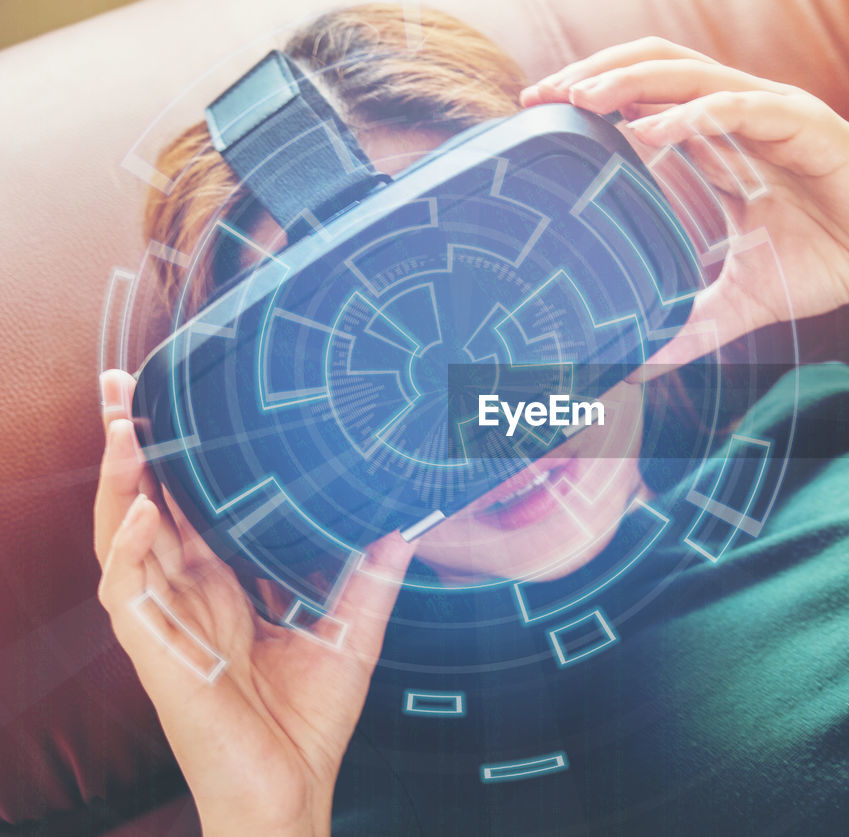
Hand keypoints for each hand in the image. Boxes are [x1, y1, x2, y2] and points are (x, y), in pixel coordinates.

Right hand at [94, 370, 413, 836]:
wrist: (291, 788)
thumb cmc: (309, 721)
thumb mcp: (351, 633)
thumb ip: (370, 577)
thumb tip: (404, 525)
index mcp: (222, 587)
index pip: (191, 506)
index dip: (181, 459)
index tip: (183, 404)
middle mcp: (186, 596)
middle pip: (145, 505)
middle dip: (132, 447)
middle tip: (124, 385)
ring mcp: (166, 622)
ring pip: (124, 536)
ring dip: (120, 480)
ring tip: (124, 424)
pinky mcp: (156, 654)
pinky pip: (129, 592)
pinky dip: (131, 547)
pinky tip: (143, 508)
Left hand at [522, 37, 848, 374]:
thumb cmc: (832, 264)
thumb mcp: (744, 299)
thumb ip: (693, 324)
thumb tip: (645, 365)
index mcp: (722, 141)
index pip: (646, 101)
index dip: (595, 98)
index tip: (541, 115)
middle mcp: (740, 115)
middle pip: (654, 68)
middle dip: (594, 73)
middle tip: (540, 97)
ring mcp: (772, 113)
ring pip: (688, 74)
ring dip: (629, 80)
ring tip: (578, 97)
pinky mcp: (806, 125)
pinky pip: (738, 108)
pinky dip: (691, 115)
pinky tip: (649, 132)